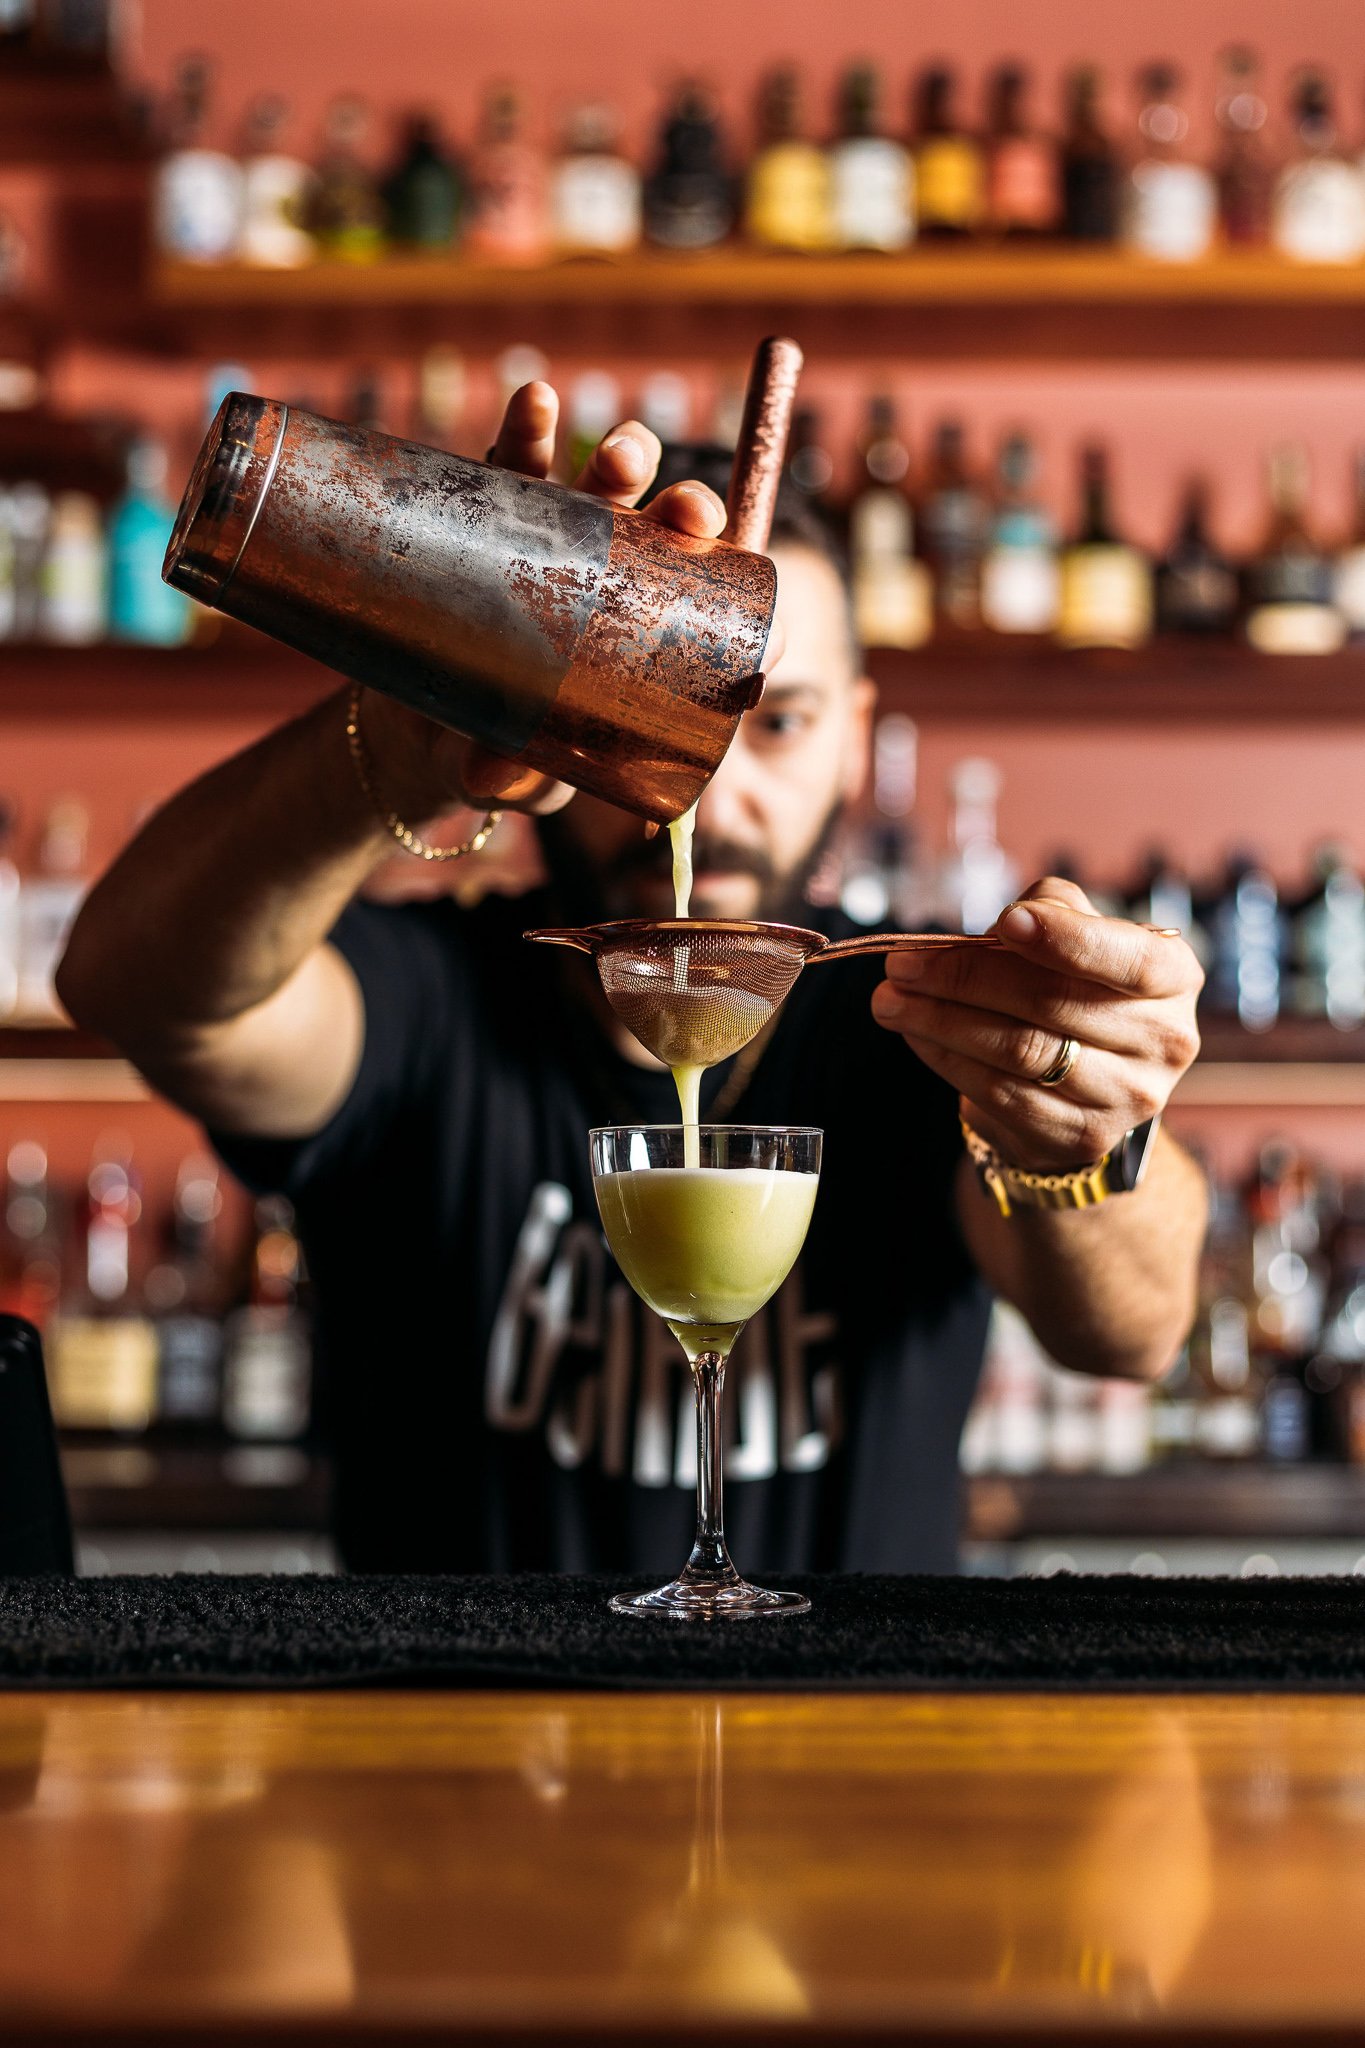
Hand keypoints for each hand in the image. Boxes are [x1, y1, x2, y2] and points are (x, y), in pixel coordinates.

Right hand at [362, 381, 729, 820]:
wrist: (431, 732)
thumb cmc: (508, 757)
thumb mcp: (525, 778)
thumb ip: (519, 780)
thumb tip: (494, 780)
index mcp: (643, 633)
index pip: (708, 598)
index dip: (741, 583)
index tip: (752, 578)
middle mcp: (609, 576)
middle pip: (664, 529)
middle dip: (686, 509)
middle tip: (689, 512)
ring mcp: (553, 542)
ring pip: (600, 485)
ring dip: (622, 458)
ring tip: (625, 456)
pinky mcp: (490, 519)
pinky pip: (512, 466)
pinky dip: (526, 429)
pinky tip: (536, 402)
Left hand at [869, 877, 1202, 1170]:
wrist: (1091, 1081)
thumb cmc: (1078, 985)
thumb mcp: (1080, 935)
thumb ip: (1053, 910)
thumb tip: (1008, 926)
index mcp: (1172, 977)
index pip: (1127, 958)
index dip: (1065, 939)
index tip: (1004, 922)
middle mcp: (1164, 1041)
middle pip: (1052, 1003)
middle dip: (965, 978)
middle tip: (901, 963)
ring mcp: (1127, 1098)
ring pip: (1019, 1052)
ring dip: (940, 1021)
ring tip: (890, 998)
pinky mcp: (1081, 1137)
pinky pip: (1000, 1094)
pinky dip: (947, 1059)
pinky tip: (915, 1035)